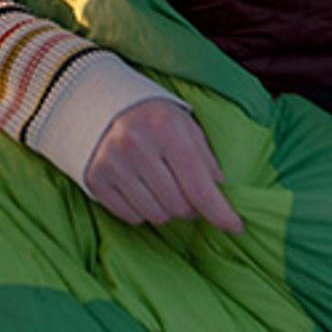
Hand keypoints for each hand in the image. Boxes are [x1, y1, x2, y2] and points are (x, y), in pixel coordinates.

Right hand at [84, 99, 243, 233]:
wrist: (99, 104)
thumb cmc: (152, 117)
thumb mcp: (185, 125)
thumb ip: (206, 157)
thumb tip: (220, 192)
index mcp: (166, 129)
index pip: (198, 185)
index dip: (220, 212)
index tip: (236, 227)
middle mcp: (137, 146)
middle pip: (179, 206)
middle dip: (191, 206)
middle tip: (187, 190)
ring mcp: (113, 164)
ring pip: (156, 215)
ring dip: (167, 209)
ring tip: (163, 187)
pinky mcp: (96, 180)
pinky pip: (131, 217)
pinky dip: (142, 211)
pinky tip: (141, 189)